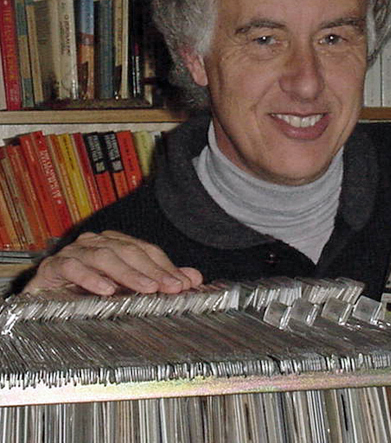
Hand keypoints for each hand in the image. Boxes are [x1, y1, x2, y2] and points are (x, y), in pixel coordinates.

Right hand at [23, 231, 202, 295]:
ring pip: (105, 257)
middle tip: (170, 288)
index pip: (146, 251)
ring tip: (147, 289)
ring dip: (128, 274)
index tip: (182, 284)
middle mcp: (97, 242)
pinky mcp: (54, 266)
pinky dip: (90, 278)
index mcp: (116, 243)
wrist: (42, 301)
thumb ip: (160, 279)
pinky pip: (74, 267)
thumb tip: (194, 278)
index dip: (166, 267)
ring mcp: (75, 251)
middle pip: (129, 252)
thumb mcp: (128, 286)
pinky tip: (106, 290)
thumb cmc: (88, 291)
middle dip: (153, 271)